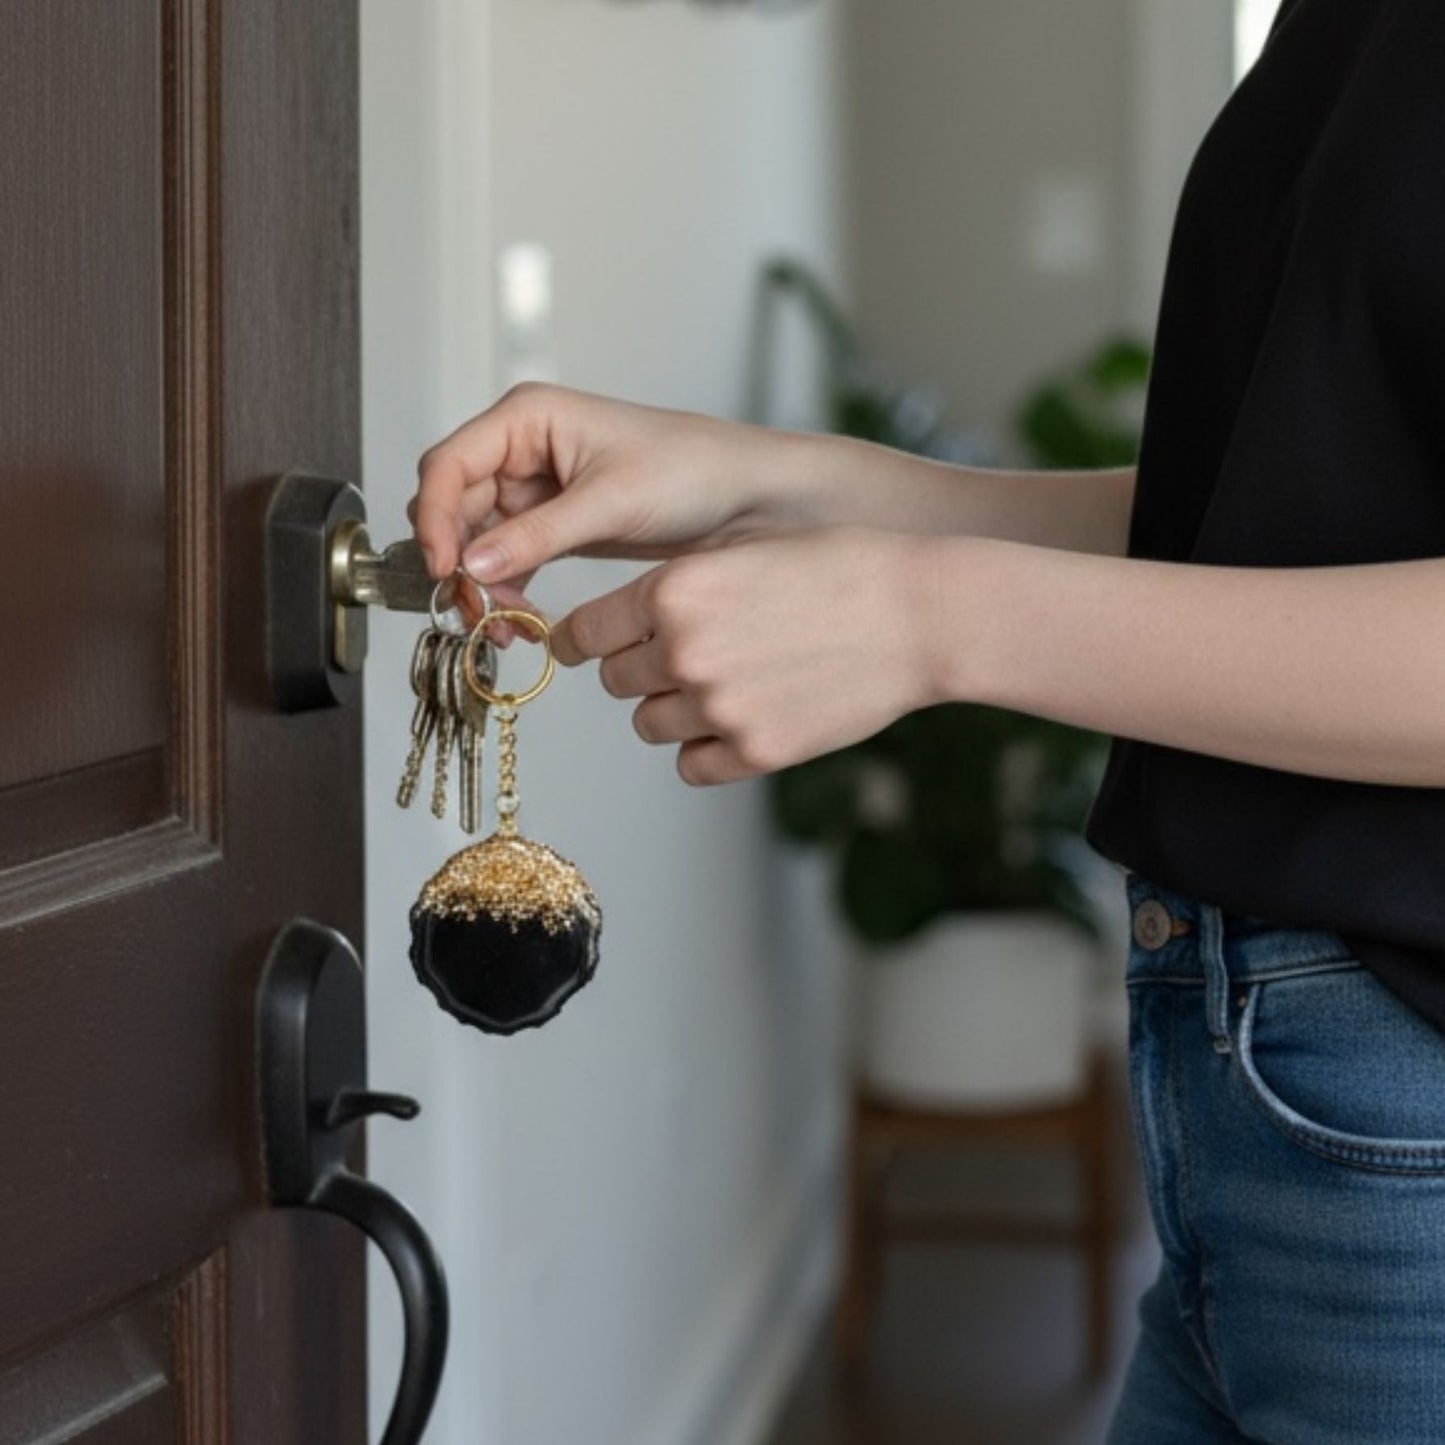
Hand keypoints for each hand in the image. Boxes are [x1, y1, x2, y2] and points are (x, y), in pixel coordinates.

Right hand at [409, 382, 822, 589]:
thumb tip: (472, 564)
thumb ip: (536, 535)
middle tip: (474, 611)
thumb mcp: (611, 502)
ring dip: (481, 583)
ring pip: (477, 539)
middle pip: (454, 506)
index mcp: (529, 417)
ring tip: (504, 625)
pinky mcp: (554, 524)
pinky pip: (508, 558)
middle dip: (458, 561)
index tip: (444, 568)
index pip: (449, 464)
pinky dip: (506, 589)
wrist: (745, 500)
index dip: (434, 517)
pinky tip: (521, 618)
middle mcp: (524, 447)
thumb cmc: (693, 470)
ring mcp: (537, 487)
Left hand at [550, 527, 945, 784]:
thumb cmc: (838, 569)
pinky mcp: (755, 752)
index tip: (586, 648)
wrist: (918, 614)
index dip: (582, 640)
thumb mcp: (742, 553)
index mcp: (672, 590)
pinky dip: (709, 749)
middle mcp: (683, 650)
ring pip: (648, 724)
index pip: (584, 632)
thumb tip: (622, 626)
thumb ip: (677, 589)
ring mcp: (718, 707)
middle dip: (640, 669)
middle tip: (686, 657)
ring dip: (674, 708)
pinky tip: (745, 718)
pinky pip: (692, 764)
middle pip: (614, 680)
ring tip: (728, 683)